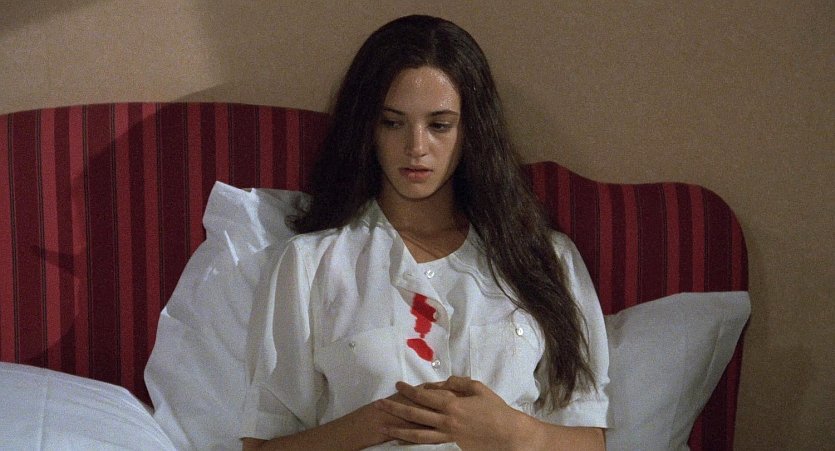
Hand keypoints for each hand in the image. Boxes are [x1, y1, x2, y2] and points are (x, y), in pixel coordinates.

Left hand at [373, 376, 530, 449]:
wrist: (509, 435)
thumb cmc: (495, 409)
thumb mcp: (478, 388)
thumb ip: (457, 383)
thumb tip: (440, 382)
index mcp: (452, 404)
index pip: (423, 395)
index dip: (408, 390)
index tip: (397, 385)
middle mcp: (446, 421)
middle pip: (414, 415)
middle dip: (394, 409)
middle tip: (378, 405)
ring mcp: (447, 437)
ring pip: (417, 435)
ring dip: (398, 430)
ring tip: (383, 428)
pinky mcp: (451, 447)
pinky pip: (428, 445)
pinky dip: (414, 443)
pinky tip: (403, 442)